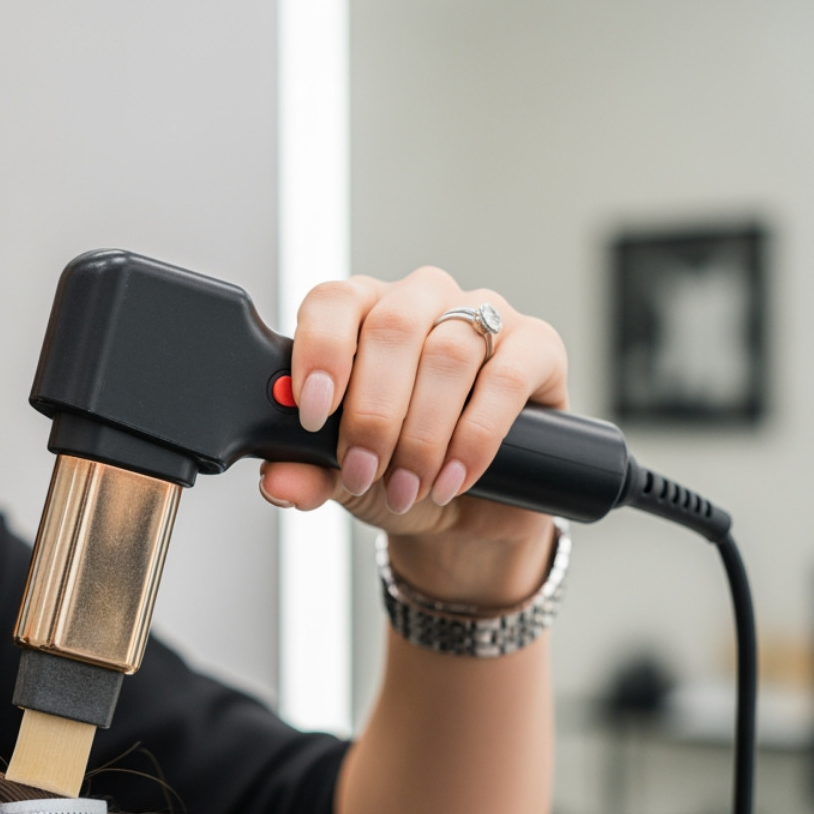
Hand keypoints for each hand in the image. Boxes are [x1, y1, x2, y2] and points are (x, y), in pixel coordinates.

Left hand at [259, 267, 568, 605]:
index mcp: (360, 314)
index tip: (313, 413)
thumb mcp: (343, 478)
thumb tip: (277, 480)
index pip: (333, 301)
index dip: (321, 351)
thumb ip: (307, 473)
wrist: (467, 511)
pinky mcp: (537, 346)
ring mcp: (482, 314)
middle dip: (374, 412)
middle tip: (364, 469)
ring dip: (423, 432)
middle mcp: (419, 302)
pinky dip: (475, 436)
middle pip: (392, 326)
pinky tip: (453, 477)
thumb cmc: (398, 471)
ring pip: (449, 351)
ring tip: (409, 486)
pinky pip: (506, 377)